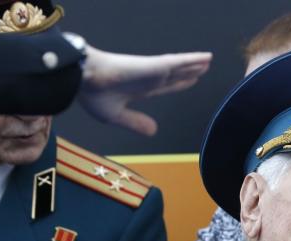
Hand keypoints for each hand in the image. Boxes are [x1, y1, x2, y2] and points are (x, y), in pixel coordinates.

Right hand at [78, 46, 211, 135]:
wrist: (82, 80)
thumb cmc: (92, 94)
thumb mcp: (116, 115)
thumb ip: (136, 122)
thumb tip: (153, 131)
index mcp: (139, 89)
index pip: (164, 86)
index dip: (177, 84)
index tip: (190, 81)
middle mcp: (148, 78)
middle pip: (174, 74)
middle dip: (189, 71)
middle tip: (204, 68)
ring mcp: (152, 71)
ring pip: (179, 66)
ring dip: (194, 63)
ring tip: (208, 60)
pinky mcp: (153, 66)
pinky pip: (178, 62)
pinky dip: (192, 59)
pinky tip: (205, 58)